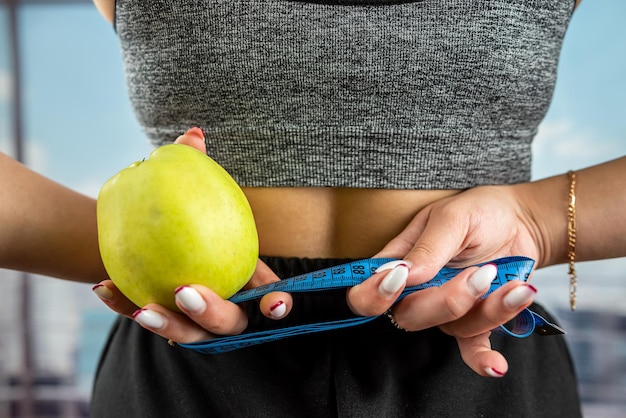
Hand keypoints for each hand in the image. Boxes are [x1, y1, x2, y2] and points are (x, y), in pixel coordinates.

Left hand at [93, 129, 292, 342]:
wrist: (146, 230)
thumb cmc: (183, 210)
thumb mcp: (190, 189)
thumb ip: (193, 164)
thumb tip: (193, 135)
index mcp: (244, 276)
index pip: (267, 293)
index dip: (277, 303)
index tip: (275, 305)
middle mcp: (223, 304)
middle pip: (230, 322)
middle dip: (214, 314)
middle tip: (186, 290)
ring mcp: (192, 318)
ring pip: (189, 334)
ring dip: (169, 325)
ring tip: (145, 309)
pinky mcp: (161, 318)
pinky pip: (145, 318)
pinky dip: (124, 306)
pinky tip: (103, 288)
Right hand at [347, 184, 542, 376]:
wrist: (520, 221)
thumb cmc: (479, 212)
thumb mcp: (453, 218)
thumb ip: (428, 247)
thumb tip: (403, 274)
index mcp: (399, 264)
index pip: (366, 292)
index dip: (371, 296)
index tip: (396, 280)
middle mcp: (417, 292)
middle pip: (408, 316)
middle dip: (444, 301)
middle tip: (479, 273)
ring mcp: (447, 309)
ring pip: (449, 328)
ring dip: (484, 309)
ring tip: (505, 278)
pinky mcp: (476, 321)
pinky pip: (473, 348)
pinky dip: (483, 359)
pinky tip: (497, 365)